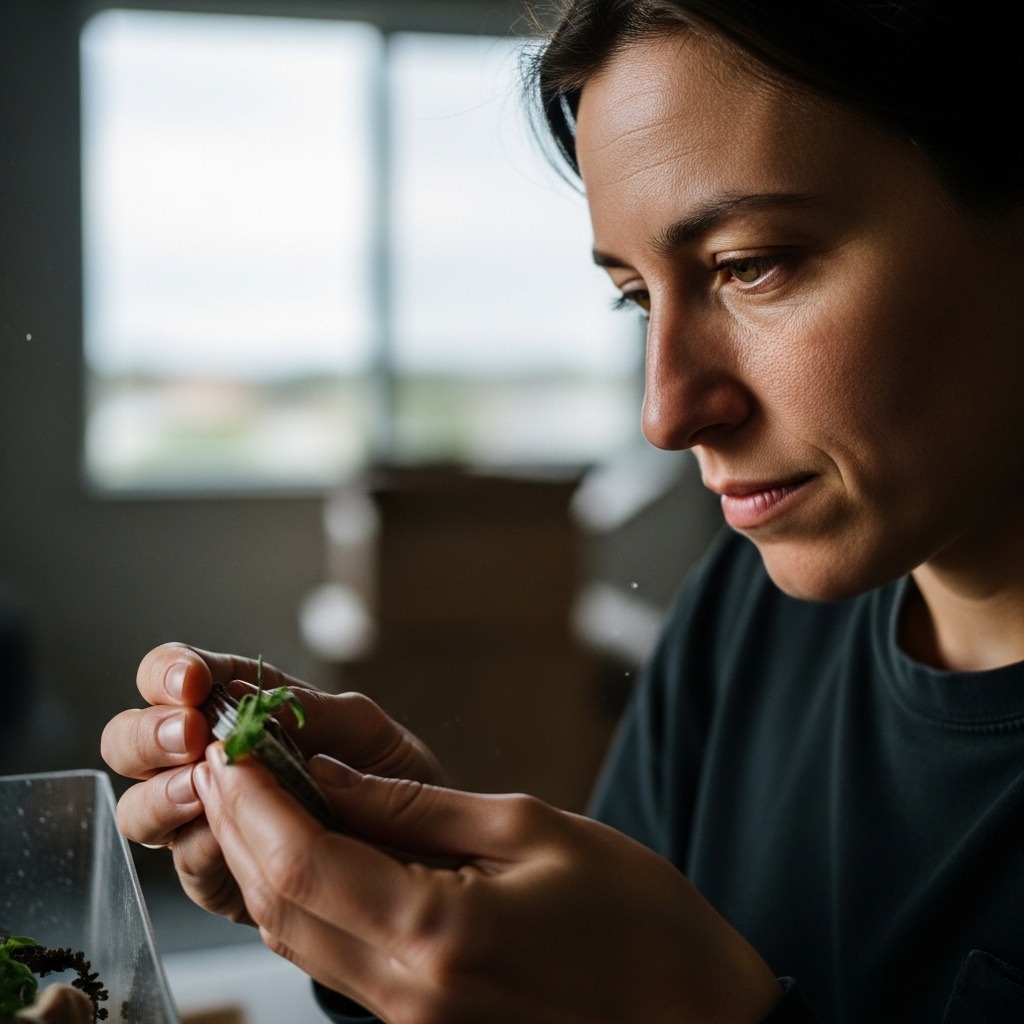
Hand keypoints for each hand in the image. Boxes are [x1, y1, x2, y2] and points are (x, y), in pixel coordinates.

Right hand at [100, 642, 442, 923]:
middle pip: (130, 739)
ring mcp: (205, 819)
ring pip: (140, 806)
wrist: (422, 849)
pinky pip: (186, 863)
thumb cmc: (389, 776)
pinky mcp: (219, 875)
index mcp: (239, 708)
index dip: (169, 671)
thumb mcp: (366, 730)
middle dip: (149, 733)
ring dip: (162, 793)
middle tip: (190, 734)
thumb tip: (258, 699)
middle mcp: (208, 760)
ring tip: (200, 786)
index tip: (192, 682)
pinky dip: (198, 846)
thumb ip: (314, 711)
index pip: (176, 676)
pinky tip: (221, 833)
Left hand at [194, 746, 782, 1023]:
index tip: (232, 746)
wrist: (689, 1013)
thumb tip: (332, 775)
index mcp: (437, 933)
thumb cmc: (633, 914)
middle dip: (240, 826)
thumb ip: (418, 808)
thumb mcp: (529, 828)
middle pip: (278, 905)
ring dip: (261, 862)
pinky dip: (301, 899)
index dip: (252, 800)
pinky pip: (331, 959)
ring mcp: (408, 1020)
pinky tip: (305, 847)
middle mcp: (405, 993)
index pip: (300, 862)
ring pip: (295, 938)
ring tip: (254, 792)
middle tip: (227, 759)